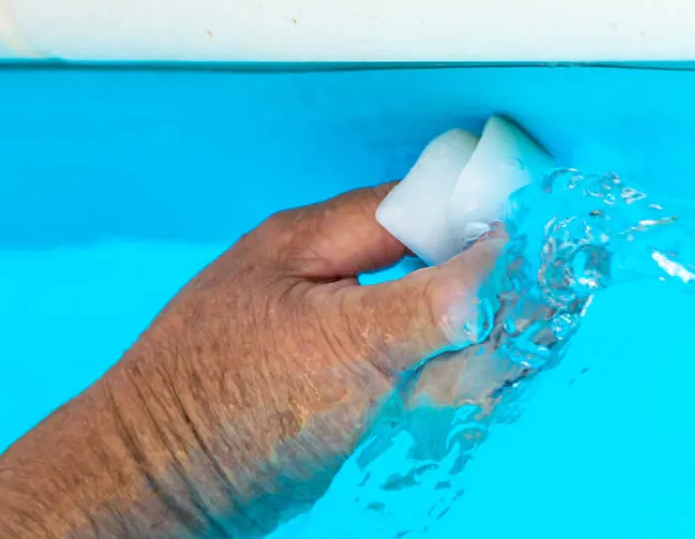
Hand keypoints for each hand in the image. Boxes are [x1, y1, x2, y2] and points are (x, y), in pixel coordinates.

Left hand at [0, 183, 513, 537]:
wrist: (156, 486)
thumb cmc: (224, 407)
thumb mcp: (343, 347)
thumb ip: (424, 302)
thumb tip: (495, 256)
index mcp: (305, 243)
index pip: (411, 207)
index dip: (475, 221)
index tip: (538, 240)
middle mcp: (305, 281)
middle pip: (412, 265)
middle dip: (473, 288)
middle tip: (535, 310)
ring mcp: (305, 338)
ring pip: (404, 322)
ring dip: (455, 340)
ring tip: (508, 355)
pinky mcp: (307, 392)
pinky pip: (383, 372)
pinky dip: (425, 381)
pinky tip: (456, 395)